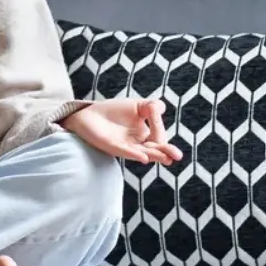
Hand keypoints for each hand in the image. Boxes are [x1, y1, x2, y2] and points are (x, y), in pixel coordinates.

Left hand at [61, 99, 182, 165]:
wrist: (88, 114)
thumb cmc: (113, 112)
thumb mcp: (136, 106)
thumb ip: (151, 107)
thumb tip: (162, 107)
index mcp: (145, 136)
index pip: (158, 136)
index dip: (158, 126)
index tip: (153, 110)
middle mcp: (137, 144)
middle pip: (155, 150)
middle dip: (166, 152)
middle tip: (177, 156)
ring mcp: (125, 147)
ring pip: (143, 154)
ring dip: (154, 155)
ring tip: (167, 159)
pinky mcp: (112, 147)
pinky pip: (125, 152)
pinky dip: (134, 154)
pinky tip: (143, 157)